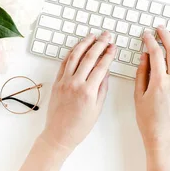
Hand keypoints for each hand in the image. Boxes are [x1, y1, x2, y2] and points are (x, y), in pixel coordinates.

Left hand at [41, 32, 116, 153]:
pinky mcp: (56, 83)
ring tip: (92, 36)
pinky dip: (71, 53)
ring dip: (84, 43)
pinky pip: (64, 63)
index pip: (101, 66)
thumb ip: (102, 88)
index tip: (113, 47)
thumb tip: (106, 72)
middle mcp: (75, 83)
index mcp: (88, 91)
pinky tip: (77, 48)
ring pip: (75, 56)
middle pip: (89, 57)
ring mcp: (64, 82)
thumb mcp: (97, 108)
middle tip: (106, 36)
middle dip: (99, 44)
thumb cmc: (79, 126)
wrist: (59, 134)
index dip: (108, 54)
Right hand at [134, 26, 169, 150]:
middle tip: (160, 29)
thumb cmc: (148, 119)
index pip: (155, 53)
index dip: (150, 41)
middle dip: (166, 36)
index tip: (147, 35)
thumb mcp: (138, 95)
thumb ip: (142, 73)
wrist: (163, 136)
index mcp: (159, 82)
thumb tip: (145, 56)